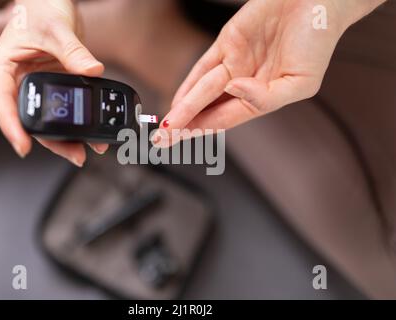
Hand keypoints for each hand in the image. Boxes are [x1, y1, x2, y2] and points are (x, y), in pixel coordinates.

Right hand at [0, 0, 106, 165]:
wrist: (50, 4)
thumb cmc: (41, 8)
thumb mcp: (56, 29)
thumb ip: (74, 52)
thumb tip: (93, 70)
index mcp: (3, 67)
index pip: (3, 102)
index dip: (12, 127)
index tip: (23, 147)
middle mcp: (16, 82)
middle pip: (28, 120)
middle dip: (50, 141)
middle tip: (74, 154)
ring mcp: (34, 87)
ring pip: (45, 121)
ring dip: (65, 138)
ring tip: (85, 151)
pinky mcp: (51, 88)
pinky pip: (60, 111)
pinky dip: (74, 124)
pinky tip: (89, 134)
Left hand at [154, 0, 385, 145]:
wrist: (319, 0)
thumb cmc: (318, 41)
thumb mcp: (301, 82)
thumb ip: (266, 96)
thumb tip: (234, 90)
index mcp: (261, 97)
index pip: (224, 120)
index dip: (201, 131)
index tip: (181, 143)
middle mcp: (243, 82)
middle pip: (207, 109)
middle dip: (185, 126)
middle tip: (163, 141)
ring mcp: (234, 62)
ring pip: (201, 90)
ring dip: (183, 108)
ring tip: (166, 126)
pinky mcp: (228, 41)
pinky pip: (202, 66)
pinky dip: (188, 82)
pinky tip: (176, 99)